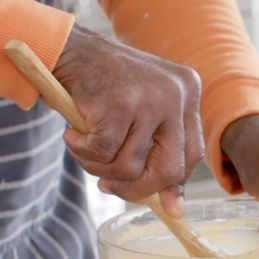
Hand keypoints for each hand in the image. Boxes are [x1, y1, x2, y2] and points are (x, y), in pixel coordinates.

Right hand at [54, 25, 203, 215]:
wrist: (65, 48)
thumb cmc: (104, 85)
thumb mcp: (143, 111)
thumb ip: (160, 151)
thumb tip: (175, 210)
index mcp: (189, 92)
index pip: (193, 154)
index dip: (174, 183)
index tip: (160, 201)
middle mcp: (176, 94)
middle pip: (171, 169)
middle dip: (139, 188)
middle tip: (110, 187)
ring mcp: (149, 98)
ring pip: (130, 166)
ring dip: (100, 167)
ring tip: (83, 146)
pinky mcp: (118, 104)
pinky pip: (103, 154)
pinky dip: (82, 152)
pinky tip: (73, 134)